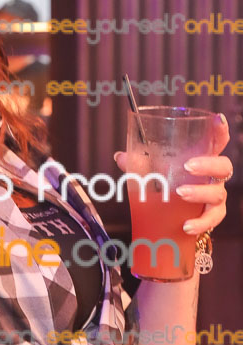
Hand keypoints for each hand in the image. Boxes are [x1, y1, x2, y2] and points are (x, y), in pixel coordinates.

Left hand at [114, 113, 231, 235]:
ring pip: (217, 193)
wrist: (175, 218)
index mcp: (203, 159)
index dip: (220, 130)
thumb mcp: (153, 173)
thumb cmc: (168, 187)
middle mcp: (213, 177)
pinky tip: (187, 226)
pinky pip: (212, 220)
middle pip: (223, 166)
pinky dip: (200, 223)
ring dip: (199, 192)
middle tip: (188, 166)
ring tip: (180, 193)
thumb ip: (139, 163)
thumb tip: (120, 156)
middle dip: (208, 165)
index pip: (217, 142)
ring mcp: (215, 196)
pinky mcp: (212, 216)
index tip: (217, 119)